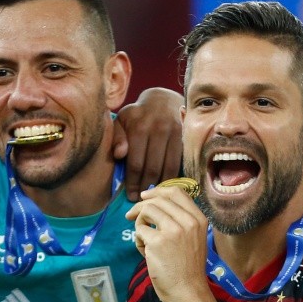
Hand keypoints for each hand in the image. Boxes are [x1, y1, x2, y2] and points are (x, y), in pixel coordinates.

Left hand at [114, 87, 183, 201]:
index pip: (136, 162)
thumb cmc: (138, 116)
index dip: (133, 183)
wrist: (163, 100)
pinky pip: (179, 162)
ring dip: (161, 185)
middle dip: (146, 187)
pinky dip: (173, 176)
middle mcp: (157, 128)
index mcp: (138, 126)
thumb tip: (119, 155)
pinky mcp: (185, 137)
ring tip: (154, 196)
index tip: (131, 196)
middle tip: (142, 201)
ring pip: (168, 167)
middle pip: (152, 168)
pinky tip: (167, 186)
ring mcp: (174, 132)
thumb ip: (117, 138)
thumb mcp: (122, 122)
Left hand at [125, 184, 208, 301]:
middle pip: (158, 200)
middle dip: (140, 205)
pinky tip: (145, 253)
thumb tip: (153, 201)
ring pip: (147, 211)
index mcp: (199, 219)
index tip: (145, 196)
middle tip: (130, 215)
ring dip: (139, 223)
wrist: (188, 292)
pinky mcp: (157, 242)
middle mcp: (188, 221)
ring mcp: (173, 230)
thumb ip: (180, 220)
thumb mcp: (194, 238)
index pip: (177, 192)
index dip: (158, 191)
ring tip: (143, 240)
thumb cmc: (188, 268)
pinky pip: (139, 231)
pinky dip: (138, 241)